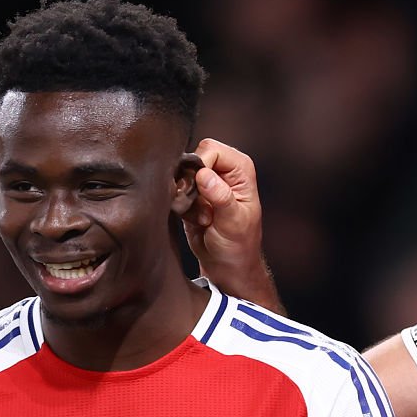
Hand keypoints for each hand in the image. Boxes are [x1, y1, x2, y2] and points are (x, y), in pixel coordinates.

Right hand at [181, 139, 273, 302]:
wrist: (228, 267)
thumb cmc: (239, 246)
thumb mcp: (234, 222)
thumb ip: (221, 196)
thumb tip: (204, 174)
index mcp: (240, 168)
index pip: (211, 150)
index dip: (201, 167)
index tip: (200, 191)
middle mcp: (223, 170)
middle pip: (192, 158)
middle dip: (191, 184)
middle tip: (202, 208)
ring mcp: (206, 182)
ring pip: (180, 176)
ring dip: (186, 199)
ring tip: (203, 219)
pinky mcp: (192, 195)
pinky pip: (175, 191)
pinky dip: (181, 207)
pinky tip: (196, 221)